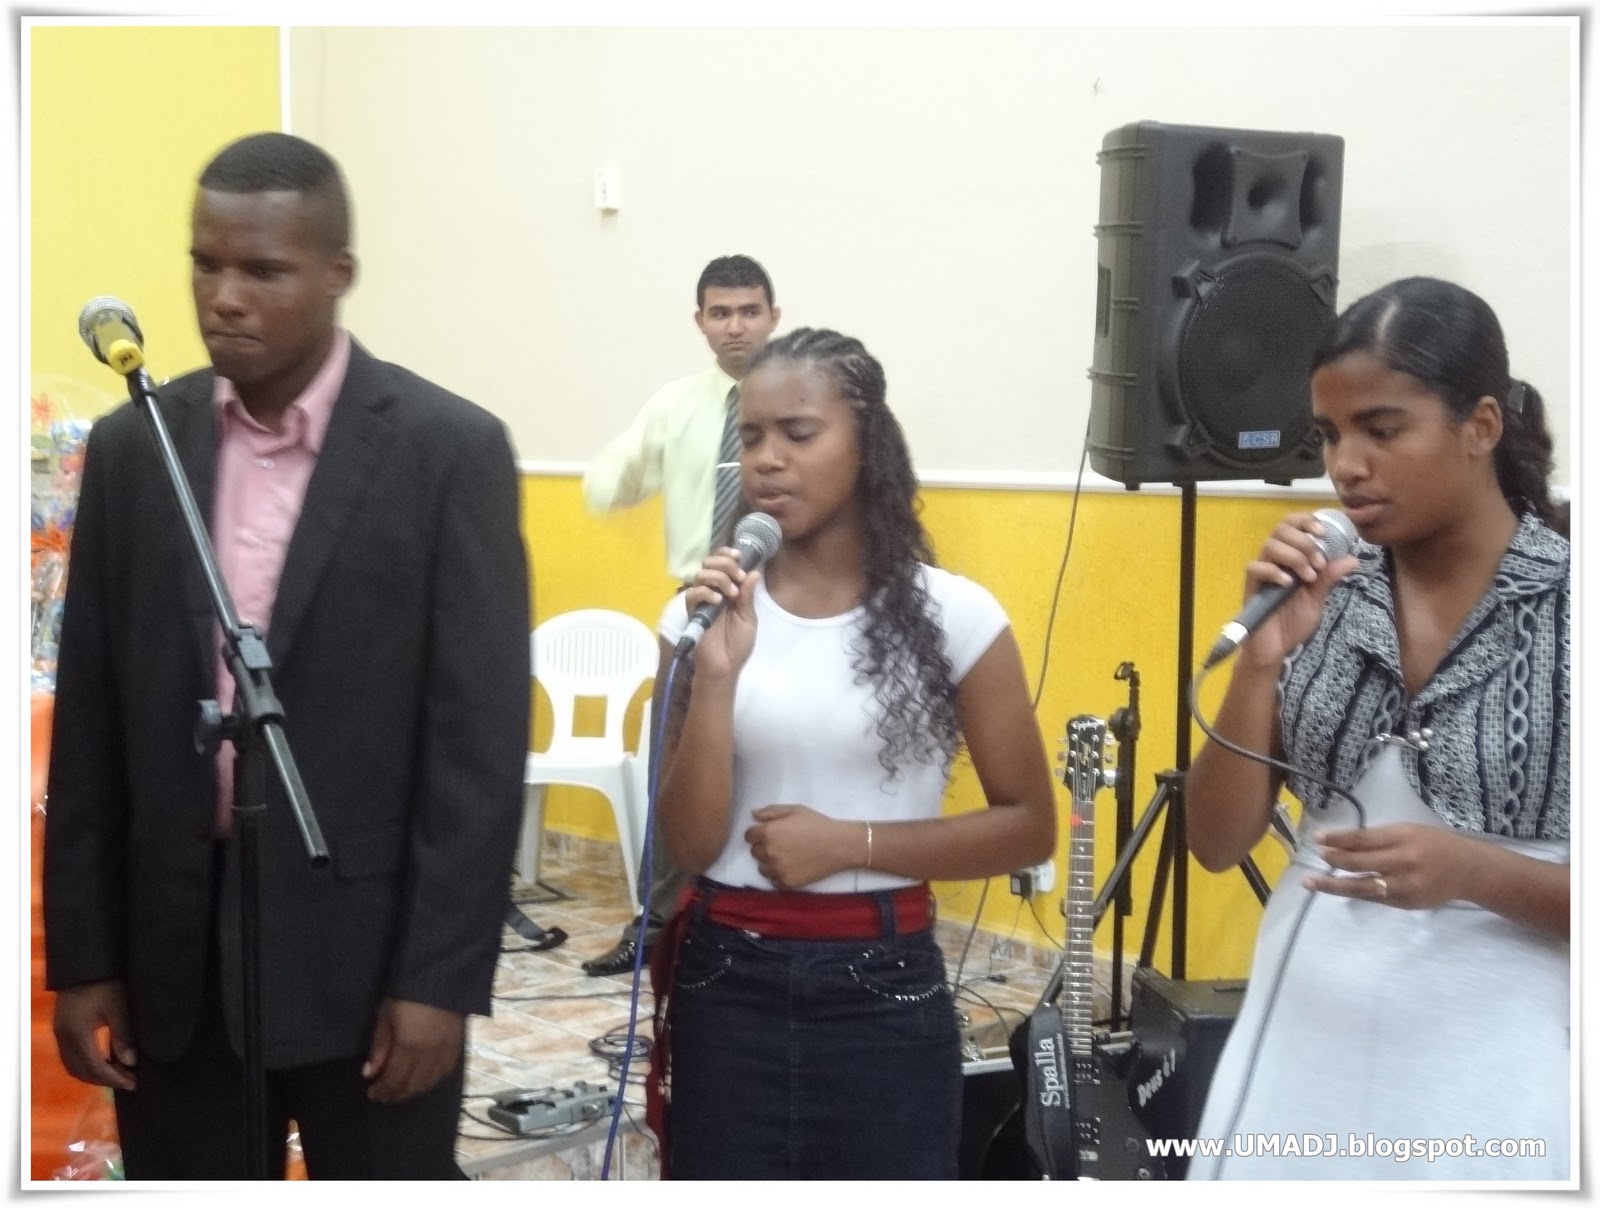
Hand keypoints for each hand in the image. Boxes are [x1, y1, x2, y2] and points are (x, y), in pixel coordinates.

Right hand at [53, 979, 136, 1090]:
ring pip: (73, 1066)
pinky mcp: (62, 1028)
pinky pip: (71, 1056)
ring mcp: (60, 1033)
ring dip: (94, 1073)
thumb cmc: (104, 982)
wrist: (84, 963)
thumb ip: (123, 1035)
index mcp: (77, 1034)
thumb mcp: (118, 1007)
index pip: (95, 1068)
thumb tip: (131, 1062)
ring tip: (119, 1073)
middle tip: (129, 1080)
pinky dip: (87, 1063)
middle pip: (81, 1071)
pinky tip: (105, 1060)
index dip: (114, 1079)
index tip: (133, 1083)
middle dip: (105, 1080)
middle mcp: (63, 1037)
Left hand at [362, 998, 463, 1103]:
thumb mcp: (386, 1016)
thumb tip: (369, 1074)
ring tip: (401, 1091)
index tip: (372, 1094)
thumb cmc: (407, 995)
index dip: (382, 1090)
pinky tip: (425, 1081)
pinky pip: (445, 1071)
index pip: (394, 1079)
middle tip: (384, 1096)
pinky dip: (433, 1080)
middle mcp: (428, 1054)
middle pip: (411, 1084)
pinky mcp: (457, 1045)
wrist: (440, 979)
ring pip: (429, 1082)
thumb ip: (379, 1046)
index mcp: (409, 1046)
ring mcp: (445, 1051)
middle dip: (396, 1093)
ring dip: (413, 1090)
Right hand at [685, 549, 760, 679]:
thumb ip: (748, 596)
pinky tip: (718, 601)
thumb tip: (754, 572)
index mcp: (726, 590)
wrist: (725, 666)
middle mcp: (712, 591)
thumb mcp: (748, 618)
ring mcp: (701, 600)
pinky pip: (693, 593)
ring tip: (731, 594)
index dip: (727, 554)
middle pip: (709, 562)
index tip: (739, 556)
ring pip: (701, 574)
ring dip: (719, 578)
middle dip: (725, 564)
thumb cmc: (737, 645)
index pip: (721, 562)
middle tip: (738, 577)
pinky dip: (706, 592)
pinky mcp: (692, 611)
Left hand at [745, 805, 859, 889]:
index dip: (758, 833)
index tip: (770, 834)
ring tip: (786, 857)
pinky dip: (779, 876)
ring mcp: (777, 870)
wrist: (838, 845)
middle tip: (781, 844)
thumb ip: (771, 812)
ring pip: (762, 868)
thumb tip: (753, 815)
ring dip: (769, 863)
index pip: (748, 836)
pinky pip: (773, 881)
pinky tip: (791, 867)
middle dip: (764, 847)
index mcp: (768, 832)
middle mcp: (768, 852)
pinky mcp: (786, 883)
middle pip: (754, 852)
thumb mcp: (794, 810)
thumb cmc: (817, 824)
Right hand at [1235, 512, 1359, 668]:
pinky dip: (1274, 571)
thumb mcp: (1317, 598)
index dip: (1306, 521)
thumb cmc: (1292, 623)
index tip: (1323, 533)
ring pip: (1270, 545)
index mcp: (1289, 558)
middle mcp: (1273, 560)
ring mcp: (1261, 573)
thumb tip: (1352, 558)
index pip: (1292, 526)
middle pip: (1280, 529)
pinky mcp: (1251, 588)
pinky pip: (1256, 568)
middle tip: (1318, 562)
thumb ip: (1329, 578)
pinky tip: (1288, 584)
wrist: (1275, 649)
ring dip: (1294, 556)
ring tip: (1308, 576)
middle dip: (1304, 541)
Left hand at [1302, 823, 1478, 909]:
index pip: (1362, 838)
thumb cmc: (1434, 845)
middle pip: (1359, 862)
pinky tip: (1338, 890)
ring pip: (1362, 886)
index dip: (1337, 839)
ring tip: (1310, 882)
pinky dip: (1355, 893)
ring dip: (1333, 884)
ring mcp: (1405, 885)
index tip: (1317, 838)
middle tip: (1316, 857)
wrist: (1469, 870)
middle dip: (1333, 859)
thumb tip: (1343, 844)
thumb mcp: (1408, 832)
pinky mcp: (1406, 903)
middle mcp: (1403, 860)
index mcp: (1403, 837)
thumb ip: (1379, 839)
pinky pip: (1375, 898)